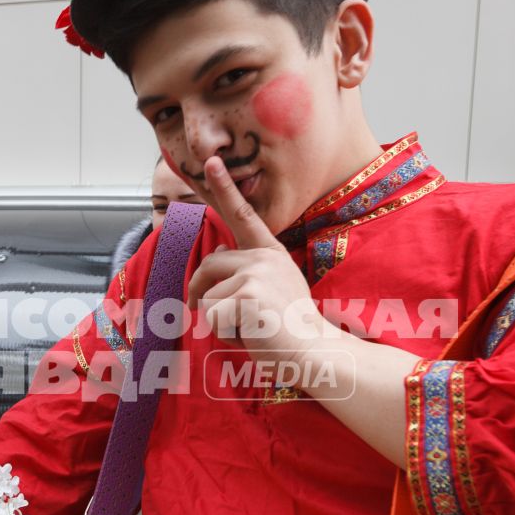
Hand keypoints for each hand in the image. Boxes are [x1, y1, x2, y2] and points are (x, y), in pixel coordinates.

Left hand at [184, 155, 324, 359]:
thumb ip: (248, 270)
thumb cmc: (290, 328)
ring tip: (252, 329)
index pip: (244, 216)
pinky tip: (252, 336)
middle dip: (199, 293)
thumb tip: (217, 253)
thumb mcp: (273, 289)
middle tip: (211, 315)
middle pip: (208, 267)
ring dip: (219, 322)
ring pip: (208, 298)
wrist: (315, 353)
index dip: (225, 188)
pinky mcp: (246, 295)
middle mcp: (263, 257)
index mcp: (271, 253)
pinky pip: (212, 317)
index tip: (210, 161)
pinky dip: (224, 334)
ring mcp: (255, 274)